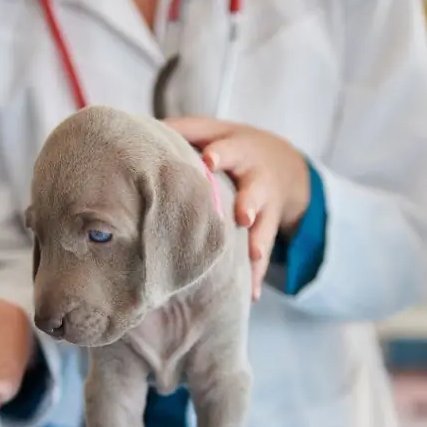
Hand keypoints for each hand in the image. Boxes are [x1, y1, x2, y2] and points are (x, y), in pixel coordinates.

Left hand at [166, 117, 310, 299]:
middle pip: (255, 190)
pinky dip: (257, 276)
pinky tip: (251, 296)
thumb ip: (184, 132)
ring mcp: (267, 208)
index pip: (228, 150)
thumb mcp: (215, 132)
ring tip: (251, 256)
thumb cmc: (234, 149)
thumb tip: (139, 130)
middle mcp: (256, 180)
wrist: (287, 167)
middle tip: (243, 215)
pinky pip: (265, 257)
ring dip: (257, 242)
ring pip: (264, 226)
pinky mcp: (268, 232)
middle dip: (249, 202)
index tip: (209, 162)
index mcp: (239, 152)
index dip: (219, 156)